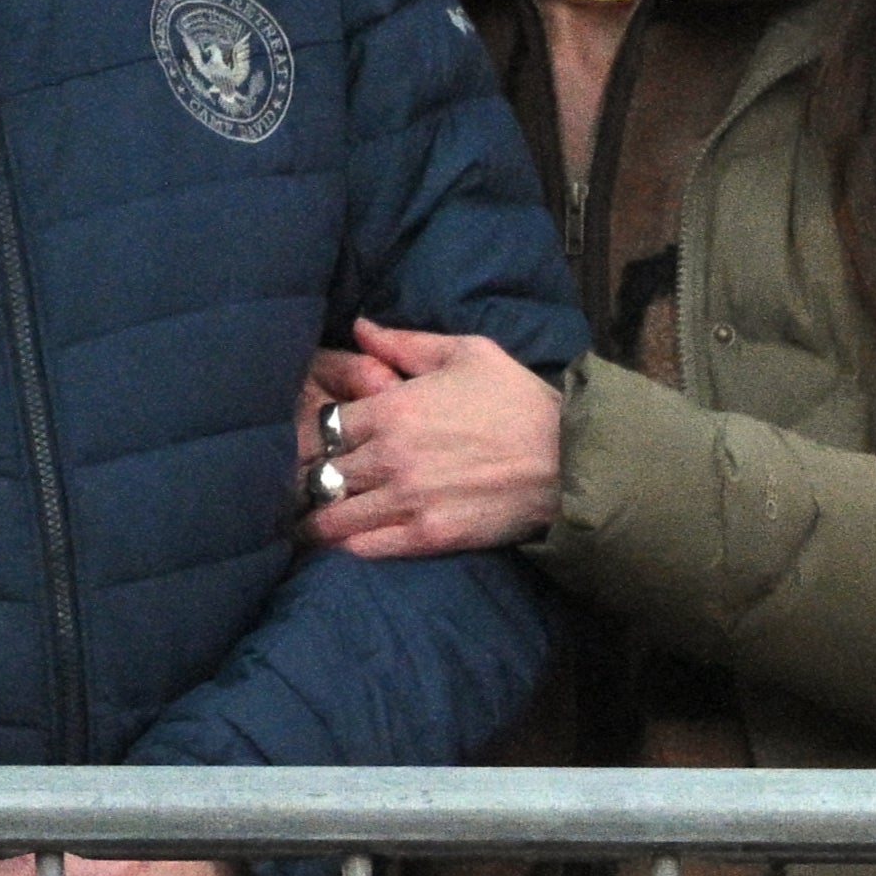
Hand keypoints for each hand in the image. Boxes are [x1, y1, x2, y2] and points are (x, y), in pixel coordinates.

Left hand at [303, 318, 560, 556]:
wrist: (569, 458)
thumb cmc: (519, 400)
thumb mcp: (468, 353)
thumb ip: (406, 343)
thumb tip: (359, 328)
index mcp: (392, 407)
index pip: (323, 425)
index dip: (320, 435)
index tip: (323, 443)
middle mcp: (389, 456)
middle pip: (320, 473)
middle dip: (312, 479)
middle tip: (307, 486)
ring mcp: (406, 499)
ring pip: (333, 516)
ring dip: (319, 518)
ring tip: (313, 521)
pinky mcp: (427, 536)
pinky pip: (363, 547)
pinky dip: (347, 546)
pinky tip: (344, 542)